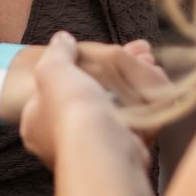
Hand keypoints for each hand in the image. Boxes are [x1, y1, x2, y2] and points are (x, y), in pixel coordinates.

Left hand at [17, 31, 158, 170]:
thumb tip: (62, 40)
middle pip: (88, 101)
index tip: (95, 54)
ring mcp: (94, 150)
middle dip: (112, 77)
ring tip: (151, 65)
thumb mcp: (53, 69)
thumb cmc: (70, 110)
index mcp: (36, 125)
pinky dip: (149, 106)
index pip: (53, 93)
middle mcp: (61, 142)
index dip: (75, 70)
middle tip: (132, 58)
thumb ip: (58, 53)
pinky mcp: (122, 156)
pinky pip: (137, 125)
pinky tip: (159, 89)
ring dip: (134, 87)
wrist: (103, 149)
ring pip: (116, 112)